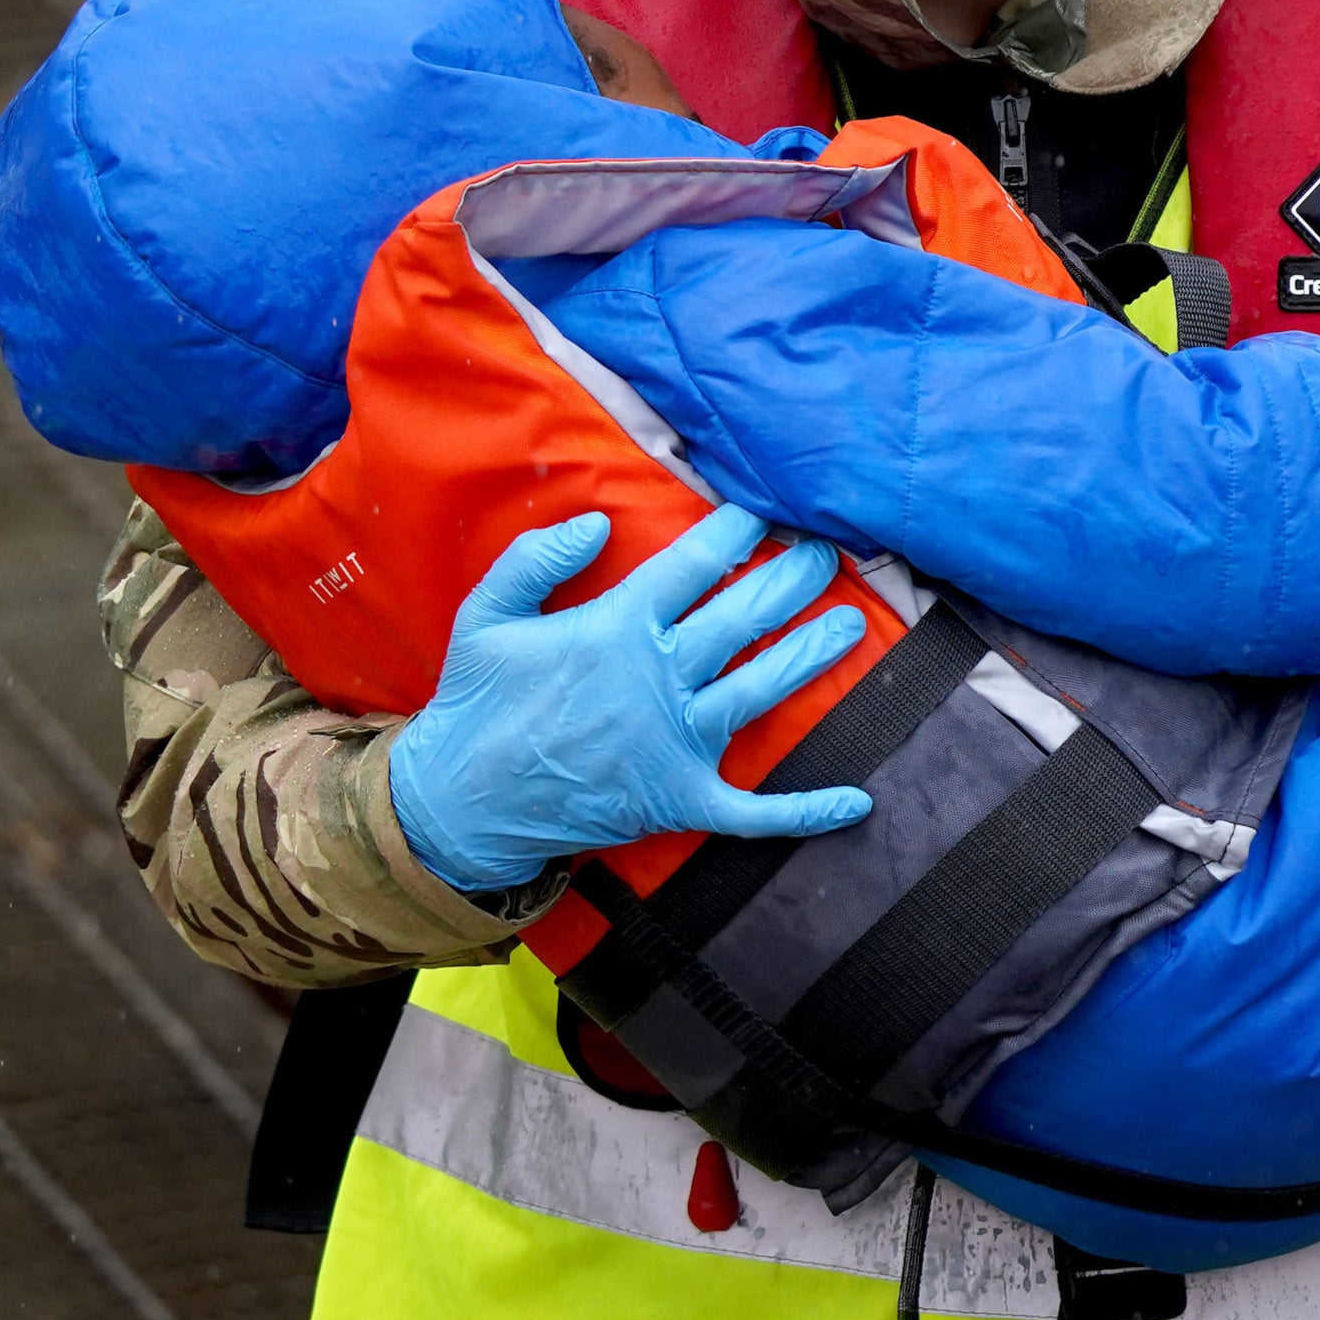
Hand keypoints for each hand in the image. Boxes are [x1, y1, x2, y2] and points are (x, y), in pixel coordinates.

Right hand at [388, 504, 873, 894]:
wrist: (464, 802)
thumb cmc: (477, 703)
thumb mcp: (486, 614)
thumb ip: (536, 558)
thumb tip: (598, 523)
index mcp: (616, 626)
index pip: (694, 564)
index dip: (738, 530)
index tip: (770, 509)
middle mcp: (657, 676)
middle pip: (744, 616)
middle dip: (793, 579)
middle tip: (830, 553)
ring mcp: (675, 740)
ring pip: (763, 688)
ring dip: (812, 655)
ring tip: (852, 625)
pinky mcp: (681, 796)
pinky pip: (754, 809)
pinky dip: (805, 810)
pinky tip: (855, 802)